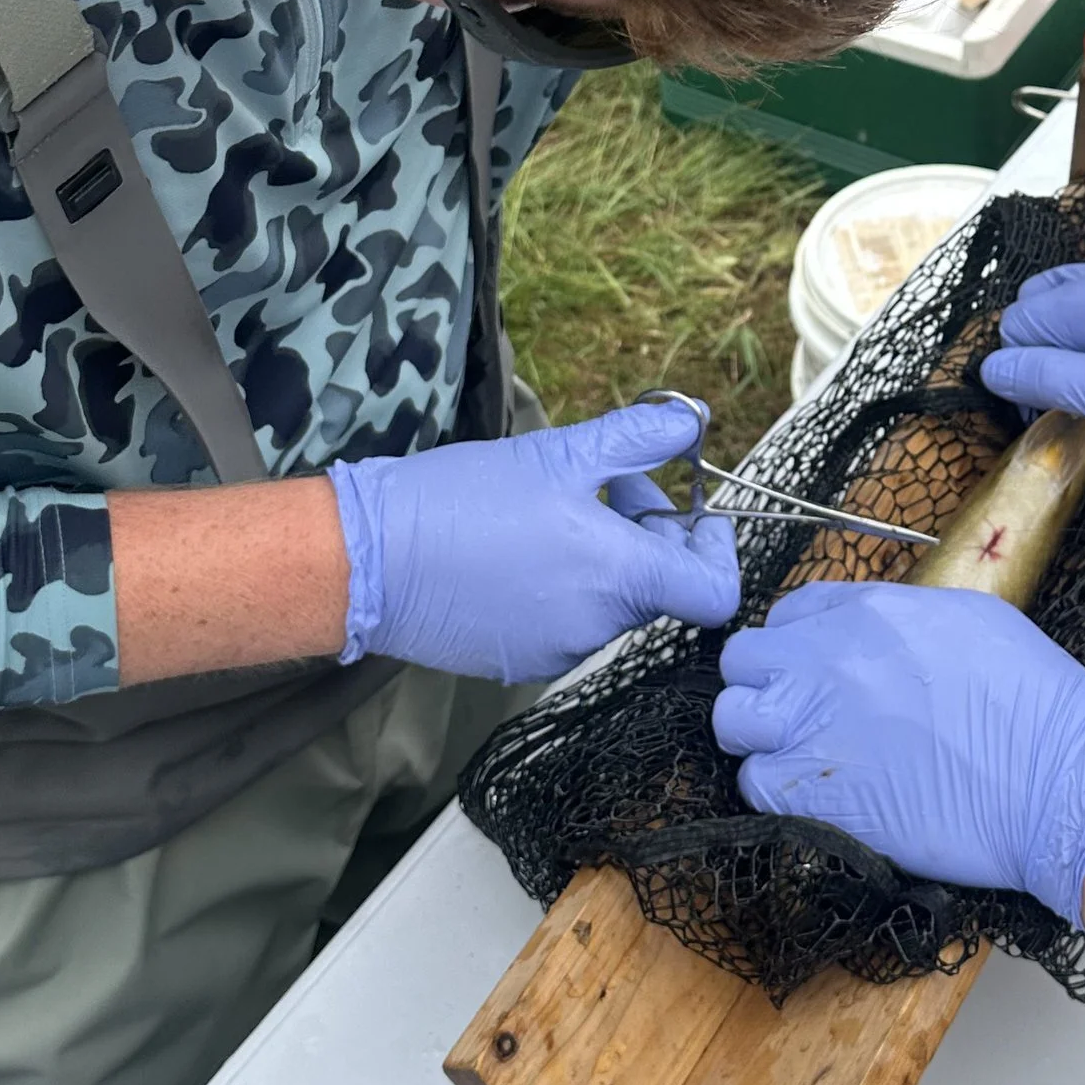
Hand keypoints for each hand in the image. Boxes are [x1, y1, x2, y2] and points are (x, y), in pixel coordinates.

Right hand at [329, 398, 737, 682]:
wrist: (367, 560)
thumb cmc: (463, 500)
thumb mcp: (559, 454)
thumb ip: (637, 439)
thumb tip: (693, 420)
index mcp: (621, 578)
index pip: (716, 593)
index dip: (716, 550)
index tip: (690, 512)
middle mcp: (598, 629)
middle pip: (658, 587)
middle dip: (644, 532)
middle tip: (600, 483)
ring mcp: (556, 654)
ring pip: (608, 603)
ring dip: (600, 558)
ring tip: (545, 511)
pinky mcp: (515, 664)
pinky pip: (563, 625)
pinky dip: (559, 588)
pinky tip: (513, 550)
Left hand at [712, 581, 1084, 925]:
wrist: (1057, 779)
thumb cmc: (1033, 700)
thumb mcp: (966, 620)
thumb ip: (899, 619)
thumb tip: (873, 638)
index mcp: (865, 612)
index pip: (786, 615)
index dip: (797, 648)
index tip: (817, 673)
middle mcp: (823, 660)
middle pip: (742, 662)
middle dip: (763, 686)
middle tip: (800, 717)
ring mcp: (810, 726)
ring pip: (732, 722)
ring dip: (759, 740)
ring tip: (803, 760)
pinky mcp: (811, 794)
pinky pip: (755, 787)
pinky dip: (778, 795)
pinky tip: (825, 799)